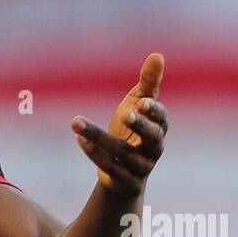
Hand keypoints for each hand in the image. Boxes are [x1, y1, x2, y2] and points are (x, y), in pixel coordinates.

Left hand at [70, 52, 167, 194]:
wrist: (125, 174)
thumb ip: (148, 83)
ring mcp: (141, 167)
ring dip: (98, 138)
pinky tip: (80, 139)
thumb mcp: (140, 105)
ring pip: (122, 153)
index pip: (161, 119)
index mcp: (160, 128)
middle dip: (140, 126)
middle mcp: (154, 148)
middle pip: (151, 138)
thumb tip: (157, 55)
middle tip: (125, 115)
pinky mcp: (124, 181)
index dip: (154, 112)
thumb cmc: (135, 131)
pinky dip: (94, 154)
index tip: (142, 103)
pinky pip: (110, 168)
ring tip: (76, 122)